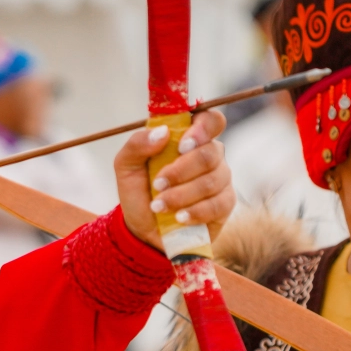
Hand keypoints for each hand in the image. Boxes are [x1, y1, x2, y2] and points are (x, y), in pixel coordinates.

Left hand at [114, 110, 233, 250]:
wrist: (142, 230)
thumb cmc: (139, 192)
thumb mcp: (126, 167)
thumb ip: (137, 144)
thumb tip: (162, 132)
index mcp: (188, 138)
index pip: (210, 120)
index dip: (202, 129)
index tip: (181, 145)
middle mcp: (209, 155)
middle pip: (210, 153)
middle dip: (181, 171)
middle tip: (158, 184)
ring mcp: (220, 179)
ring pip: (212, 180)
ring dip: (181, 194)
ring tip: (159, 205)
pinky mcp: (224, 204)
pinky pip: (218, 204)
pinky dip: (195, 211)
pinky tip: (179, 217)